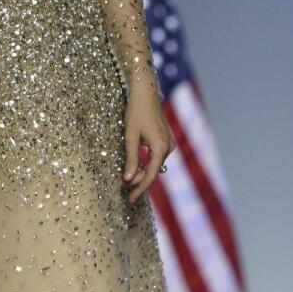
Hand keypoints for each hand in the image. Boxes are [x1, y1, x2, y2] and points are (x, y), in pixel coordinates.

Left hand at [122, 85, 173, 202]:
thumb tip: (128, 179)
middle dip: (139, 181)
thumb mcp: (130, 136)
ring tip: (127, 178)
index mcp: (161, 149)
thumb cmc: (136, 112)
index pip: (150, 176)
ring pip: (154, 164)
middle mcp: (168, 148)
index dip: (140, 189)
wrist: (145, 93)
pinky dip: (146, 163)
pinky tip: (136, 166)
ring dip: (142, 172)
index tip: (130, 198)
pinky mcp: (165, 139)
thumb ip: (131, 158)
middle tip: (124, 188)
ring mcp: (168, 143)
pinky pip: (156, 157)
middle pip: (153, 171)